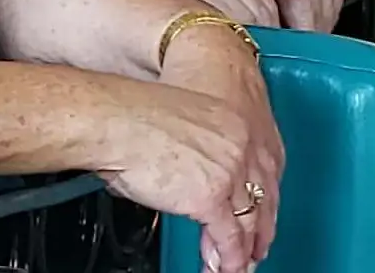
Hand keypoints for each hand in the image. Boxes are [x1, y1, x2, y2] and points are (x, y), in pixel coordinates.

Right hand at [97, 82, 264, 272]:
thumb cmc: (129, 116)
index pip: (259, 168)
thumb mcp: (180, 123)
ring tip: (239, 267)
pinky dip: (228, 260)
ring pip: (247, 222)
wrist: (112, 119)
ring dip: (244, 251)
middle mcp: (237, 145)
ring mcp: (228, 171)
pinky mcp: (211, 198)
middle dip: (259, 229)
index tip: (260, 214)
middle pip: (261, 197)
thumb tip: (193, 176)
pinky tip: (223, 268)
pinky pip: (229, 239)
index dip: (261, 198)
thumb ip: (197, 150)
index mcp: (231, 121)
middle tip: (256, 249)